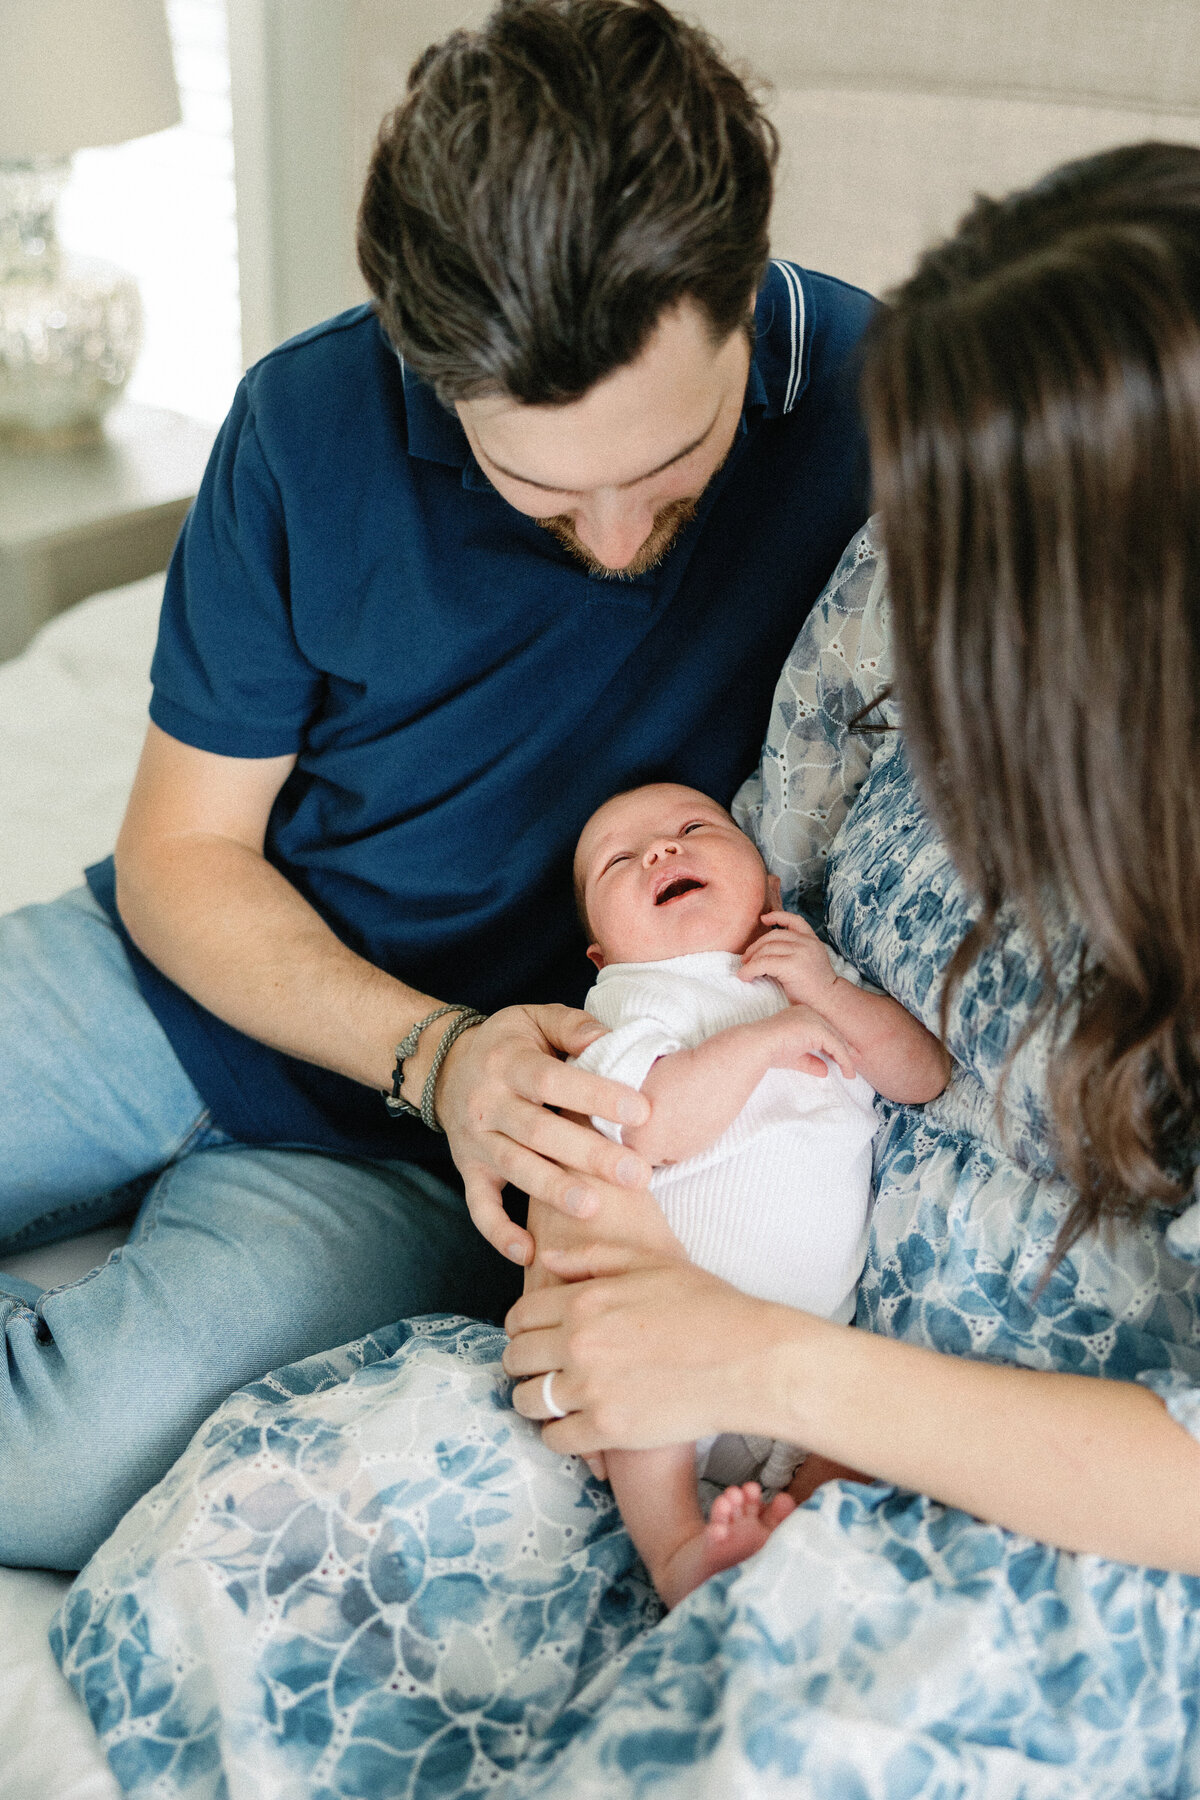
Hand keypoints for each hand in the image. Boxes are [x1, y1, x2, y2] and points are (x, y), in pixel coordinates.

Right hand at [433, 1004, 652, 1265]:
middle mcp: (489, 1104)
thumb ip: (572, 1027)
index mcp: (509, 1064)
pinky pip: (479, 1207)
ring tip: (593, 1209)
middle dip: (588, 1155)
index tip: (640, 1112)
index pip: (553, 1080)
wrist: (445, 1066)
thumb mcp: (535, 1019)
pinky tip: (529, 1253)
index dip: (595, 1096)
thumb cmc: (509, 1044)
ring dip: (553, 1191)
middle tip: (636, 1174)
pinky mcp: (469, 1171)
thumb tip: (609, 1041)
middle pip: (539, 1132)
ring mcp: (476, 1142)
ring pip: (515, 1169)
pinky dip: (499, 1233)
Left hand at [503, 1242, 791, 1455]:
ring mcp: (591, 1389)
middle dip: (524, 1364)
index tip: (535, 1338)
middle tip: (542, 1370)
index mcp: (584, 1300)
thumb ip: (592, 1257)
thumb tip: (548, 1257)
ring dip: (535, 1401)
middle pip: (516, 1359)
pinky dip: (560, 1435)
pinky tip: (576, 1427)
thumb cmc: (708, 1306)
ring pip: (528, 1401)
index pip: (519, 1317)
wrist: (750, 1359)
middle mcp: (579, 1343)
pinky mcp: (608, 1430)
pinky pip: (556, 1439)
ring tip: (555, 1400)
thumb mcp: (651, 1263)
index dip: (522, 1328)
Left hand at [741, 910, 838, 1008]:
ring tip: (745, 970)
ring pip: (766, 949)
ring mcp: (800, 952)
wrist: (829, 1003)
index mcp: (812, 941)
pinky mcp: (791, 965)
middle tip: (746, 959)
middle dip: (756, 947)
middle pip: (773, 936)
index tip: (764, 919)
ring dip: (751, 960)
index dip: (778, 916)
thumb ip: (796, 952)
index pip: (795, 921)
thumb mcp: (810, 962)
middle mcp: (807, 943)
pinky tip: (745, 976)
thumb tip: (768, 951)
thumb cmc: (816, 989)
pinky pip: (763, 963)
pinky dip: (750, 970)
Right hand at [759, 1002, 856, 1079]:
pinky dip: (844, 1060)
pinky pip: (835, 1046)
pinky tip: (847, 1072)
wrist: (758, 1046)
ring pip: (836, 1040)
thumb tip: (825, 1071)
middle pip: (833, 1033)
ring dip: (846, 1059)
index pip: (824, 1031)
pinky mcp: (817, 1029)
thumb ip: (810, 1062)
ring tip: (850, 1074)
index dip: (835, 1046)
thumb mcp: (794, 1058)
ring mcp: (814, 1019)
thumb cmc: (770, 1051)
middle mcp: (810, 1013)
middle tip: (852, 1068)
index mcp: (803, 1015)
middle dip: (845, 1051)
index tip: (844, 1061)